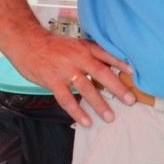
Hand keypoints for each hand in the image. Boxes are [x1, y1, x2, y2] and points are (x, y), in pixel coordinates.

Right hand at [1, 26, 135, 126]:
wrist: (28, 42)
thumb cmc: (54, 46)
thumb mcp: (75, 45)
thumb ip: (90, 55)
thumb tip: (110, 67)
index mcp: (85, 47)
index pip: (107, 54)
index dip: (121, 63)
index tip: (135, 73)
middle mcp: (78, 57)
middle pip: (102, 73)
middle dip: (117, 87)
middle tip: (130, 100)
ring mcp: (65, 70)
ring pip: (86, 89)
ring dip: (100, 104)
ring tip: (110, 116)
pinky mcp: (53, 81)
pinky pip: (67, 99)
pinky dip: (77, 112)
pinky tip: (86, 121)